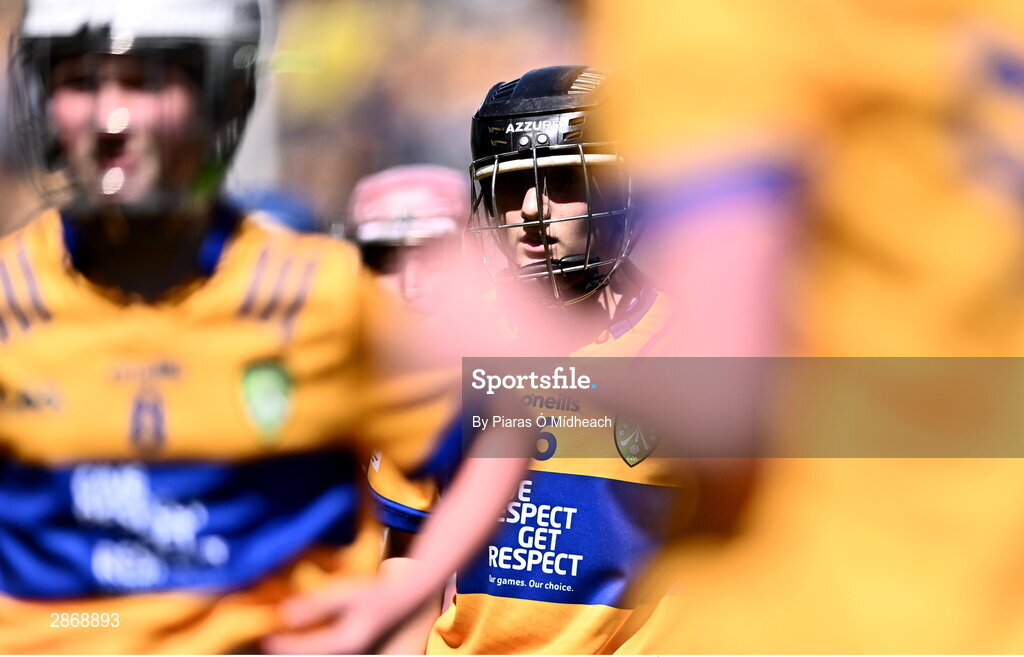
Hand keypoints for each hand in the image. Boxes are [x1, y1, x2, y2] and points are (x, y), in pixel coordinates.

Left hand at [263, 575, 431, 654]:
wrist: (404, 598)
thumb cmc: (378, 594)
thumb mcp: (346, 594)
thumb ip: (316, 605)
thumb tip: (286, 614)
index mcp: (345, 643)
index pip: (305, 649)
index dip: (283, 644)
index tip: (266, 638)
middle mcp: (348, 654)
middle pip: (311, 656)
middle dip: (291, 649)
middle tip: (271, 641)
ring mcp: (352, 654)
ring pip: (320, 654)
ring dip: (303, 648)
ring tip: (285, 638)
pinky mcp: (353, 650)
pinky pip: (328, 651)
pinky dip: (314, 646)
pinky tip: (307, 636)